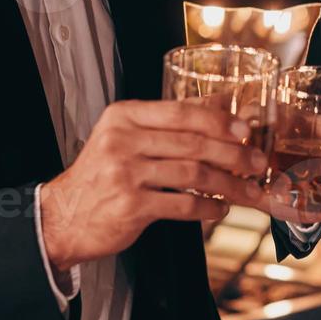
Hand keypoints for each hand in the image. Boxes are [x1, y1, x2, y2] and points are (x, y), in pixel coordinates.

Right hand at [40, 100, 268, 271]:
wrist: (63, 216)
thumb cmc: (102, 175)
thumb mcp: (128, 136)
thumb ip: (171, 120)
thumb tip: (223, 103)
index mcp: (124, 116)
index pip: (181, 111)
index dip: (220, 121)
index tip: (247, 130)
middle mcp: (122, 140)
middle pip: (193, 143)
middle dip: (233, 154)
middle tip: (257, 163)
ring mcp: (125, 173)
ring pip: (193, 174)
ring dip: (228, 184)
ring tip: (247, 191)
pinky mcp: (131, 205)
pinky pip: (183, 203)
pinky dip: (208, 208)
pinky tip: (220, 209)